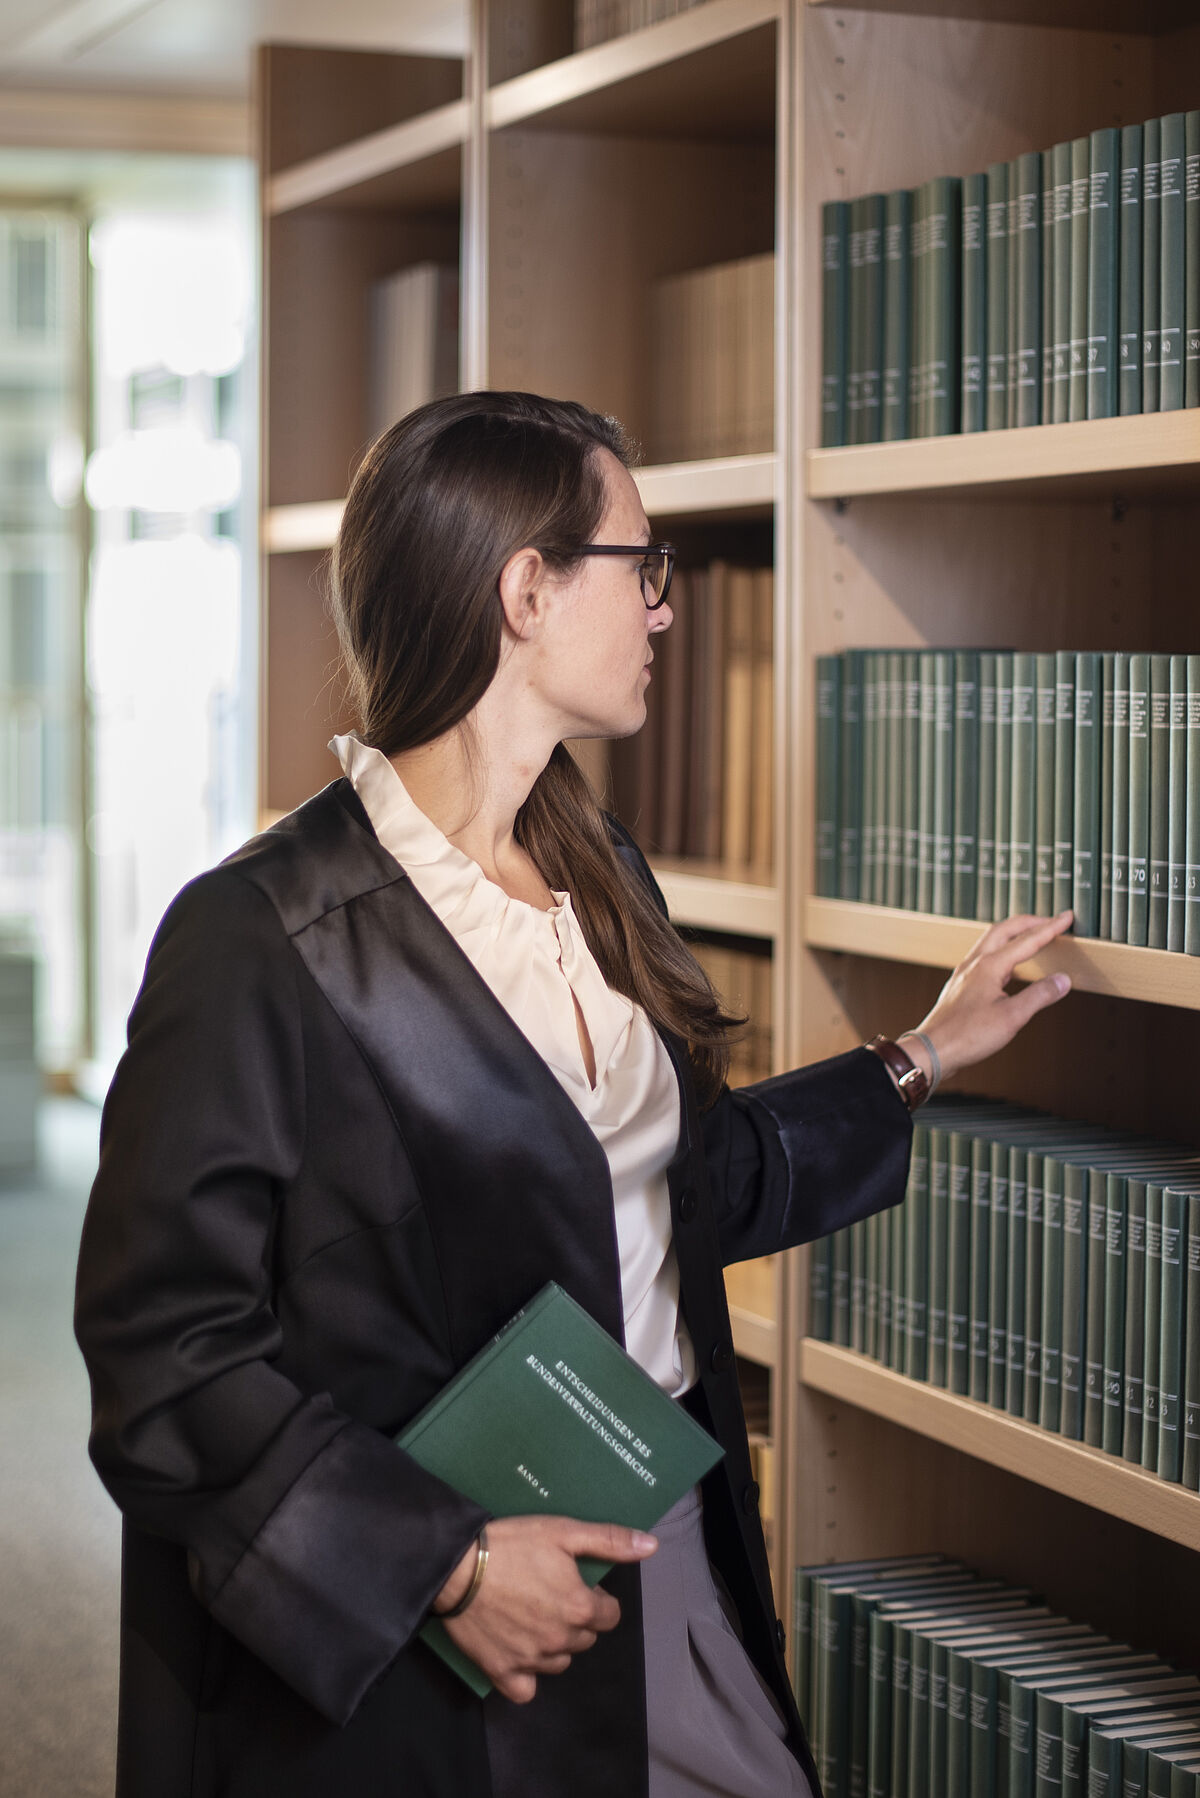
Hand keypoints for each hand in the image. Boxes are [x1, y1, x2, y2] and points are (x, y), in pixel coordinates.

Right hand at [432, 1515, 657, 1702]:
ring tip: (532, 1616)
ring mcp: (532, 1661)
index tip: (576, 1585)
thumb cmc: (512, 1545)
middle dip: (576, 1620)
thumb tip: (651, 1546)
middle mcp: (561, 1640)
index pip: (609, 1616)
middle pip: (584, 1638)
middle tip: (550, 1595)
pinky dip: (527, 1675)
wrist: (456, 1566)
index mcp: (580, 1608)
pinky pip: (527, 1689)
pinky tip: (519, 1651)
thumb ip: (609, 1541)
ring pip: (559, 1661)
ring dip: (554, 1644)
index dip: (596, 1599)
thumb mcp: (563, 1531)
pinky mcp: (504, 1673)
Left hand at [900, 910, 1073, 1086]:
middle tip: (1051, 921)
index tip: (1067, 917)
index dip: (1050, 928)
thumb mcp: (1012, 1017)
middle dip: (1030, 922)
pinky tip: (1007, 964)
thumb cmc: (967, 1036)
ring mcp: (965, 973)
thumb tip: (1063, 980)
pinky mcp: (961, 984)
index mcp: (989, 966)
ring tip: (1031, 936)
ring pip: (991, 941)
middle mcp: (974, 963)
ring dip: (1013, 933)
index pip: (1027, 940)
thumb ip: (1040, 996)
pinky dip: (1001, 950)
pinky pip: (983, 956)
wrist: (932, 1050)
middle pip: (1004, 929)